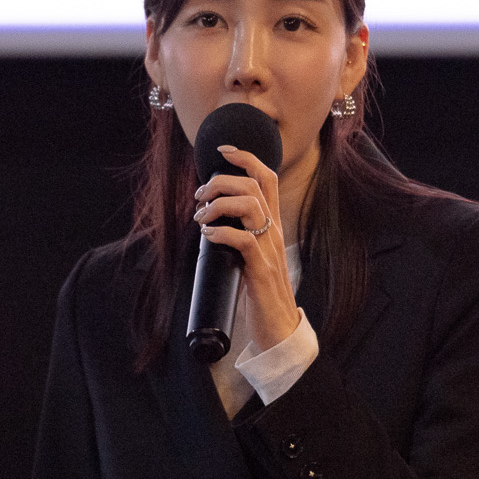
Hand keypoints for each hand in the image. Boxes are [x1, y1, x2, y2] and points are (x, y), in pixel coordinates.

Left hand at [193, 144, 300, 349]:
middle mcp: (274, 232)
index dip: (246, 157)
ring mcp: (269, 250)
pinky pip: (243, 239)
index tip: (223, 150)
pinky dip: (221, 231)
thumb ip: (238, 235)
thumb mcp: (251, 255)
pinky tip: (208, 235)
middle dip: (222, 180)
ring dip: (219, 204)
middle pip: (256, 184)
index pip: (268, 178)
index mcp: (272, 225)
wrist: (278, 328)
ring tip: (201, 217)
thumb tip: (210, 220)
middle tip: (199, 196)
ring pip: (251, 205)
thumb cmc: (260, 292)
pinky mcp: (261, 270)